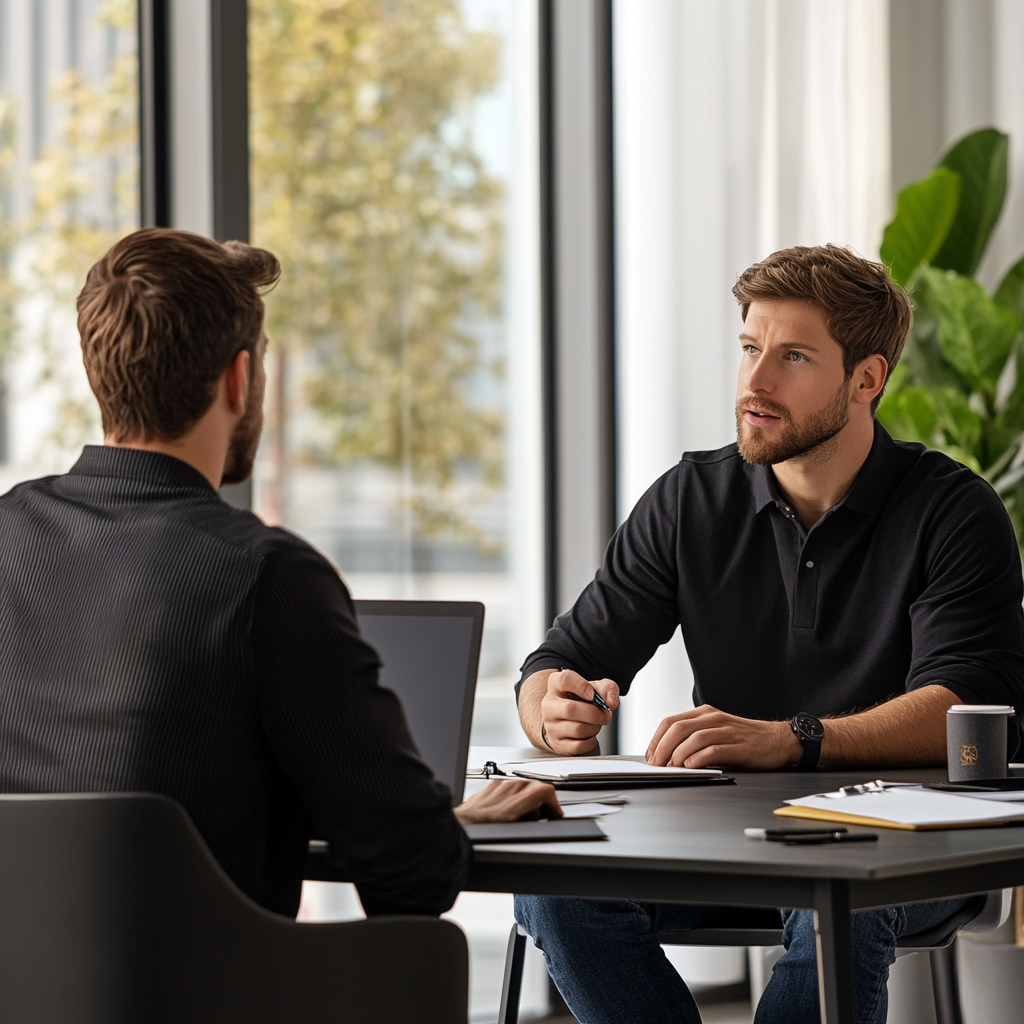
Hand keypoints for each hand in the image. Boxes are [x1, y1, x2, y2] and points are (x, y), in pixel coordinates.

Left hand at [453, 780, 562, 824]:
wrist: (464, 823)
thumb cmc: (485, 829)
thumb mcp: (517, 828)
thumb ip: (534, 819)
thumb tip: (542, 819)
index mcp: (521, 797)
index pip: (548, 790)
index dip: (554, 803)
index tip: (554, 812)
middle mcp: (512, 787)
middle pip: (537, 786)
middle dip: (542, 800)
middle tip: (541, 815)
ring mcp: (501, 784)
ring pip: (522, 785)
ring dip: (527, 797)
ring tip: (523, 814)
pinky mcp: (492, 785)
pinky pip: (508, 787)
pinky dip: (512, 796)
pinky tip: (508, 809)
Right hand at [540, 669, 619, 754]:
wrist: (569, 718)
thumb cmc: (582, 700)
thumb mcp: (597, 687)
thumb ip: (608, 689)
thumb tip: (611, 703)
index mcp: (556, 684)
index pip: (564, 680)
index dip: (581, 686)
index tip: (593, 695)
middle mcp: (549, 705)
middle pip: (569, 709)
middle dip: (595, 713)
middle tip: (605, 714)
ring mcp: (550, 726)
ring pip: (578, 729)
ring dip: (595, 728)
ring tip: (595, 724)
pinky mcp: (557, 743)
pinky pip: (578, 746)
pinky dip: (591, 742)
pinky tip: (590, 735)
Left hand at [646, 704, 801, 769]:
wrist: (779, 741)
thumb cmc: (745, 741)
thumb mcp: (716, 734)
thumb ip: (694, 740)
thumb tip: (668, 757)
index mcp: (704, 714)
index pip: (671, 721)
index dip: (656, 739)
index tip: (650, 756)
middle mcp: (713, 718)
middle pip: (678, 728)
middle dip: (662, 747)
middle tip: (656, 764)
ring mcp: (726, 730)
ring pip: (693, 737)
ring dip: (678, 753)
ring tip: (671, 766)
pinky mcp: (739, 745)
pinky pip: (714, 749)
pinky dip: (699, 758)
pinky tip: (691, 766)